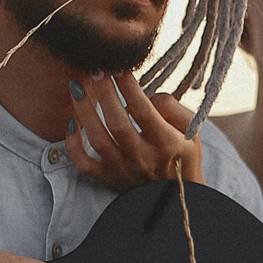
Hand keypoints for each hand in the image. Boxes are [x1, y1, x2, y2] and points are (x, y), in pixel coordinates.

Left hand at [63, 72, 203, 188]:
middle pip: (117, 124)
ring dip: (84, 111)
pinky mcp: (109, 178)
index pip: (144, 112)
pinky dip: (72, 145)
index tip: (119, 66)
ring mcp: (123, 170)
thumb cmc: (183, 153)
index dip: (129, 88)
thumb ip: (172, 108)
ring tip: (76, 86)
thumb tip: (147, 95)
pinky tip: (71, 122)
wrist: (179, 196)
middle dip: (104, 93)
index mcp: (167, 144)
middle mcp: (143, 159)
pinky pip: (84, 165)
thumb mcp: (191, 130)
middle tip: (95, 68)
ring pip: (97, 140)